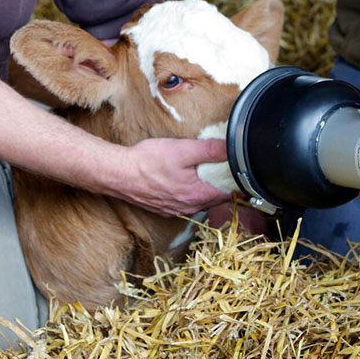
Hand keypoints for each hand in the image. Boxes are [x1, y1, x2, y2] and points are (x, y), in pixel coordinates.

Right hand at [112, 137, 232, 216]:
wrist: (118, 174)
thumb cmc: (148, 162)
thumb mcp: (183, 149)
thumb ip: (210, 150)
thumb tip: (231, 148)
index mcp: (198, 194)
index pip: (229, 193)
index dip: (237, 182)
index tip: (241, 171)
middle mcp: (188, 207)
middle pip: (215, 198)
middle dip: (223, 185)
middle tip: (226, 169)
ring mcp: (175, 210)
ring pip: (200, 201)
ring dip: (205, 189)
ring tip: (206, 173)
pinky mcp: (163, 208)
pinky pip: (184, 202)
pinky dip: (189, 193)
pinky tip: (183, 180)